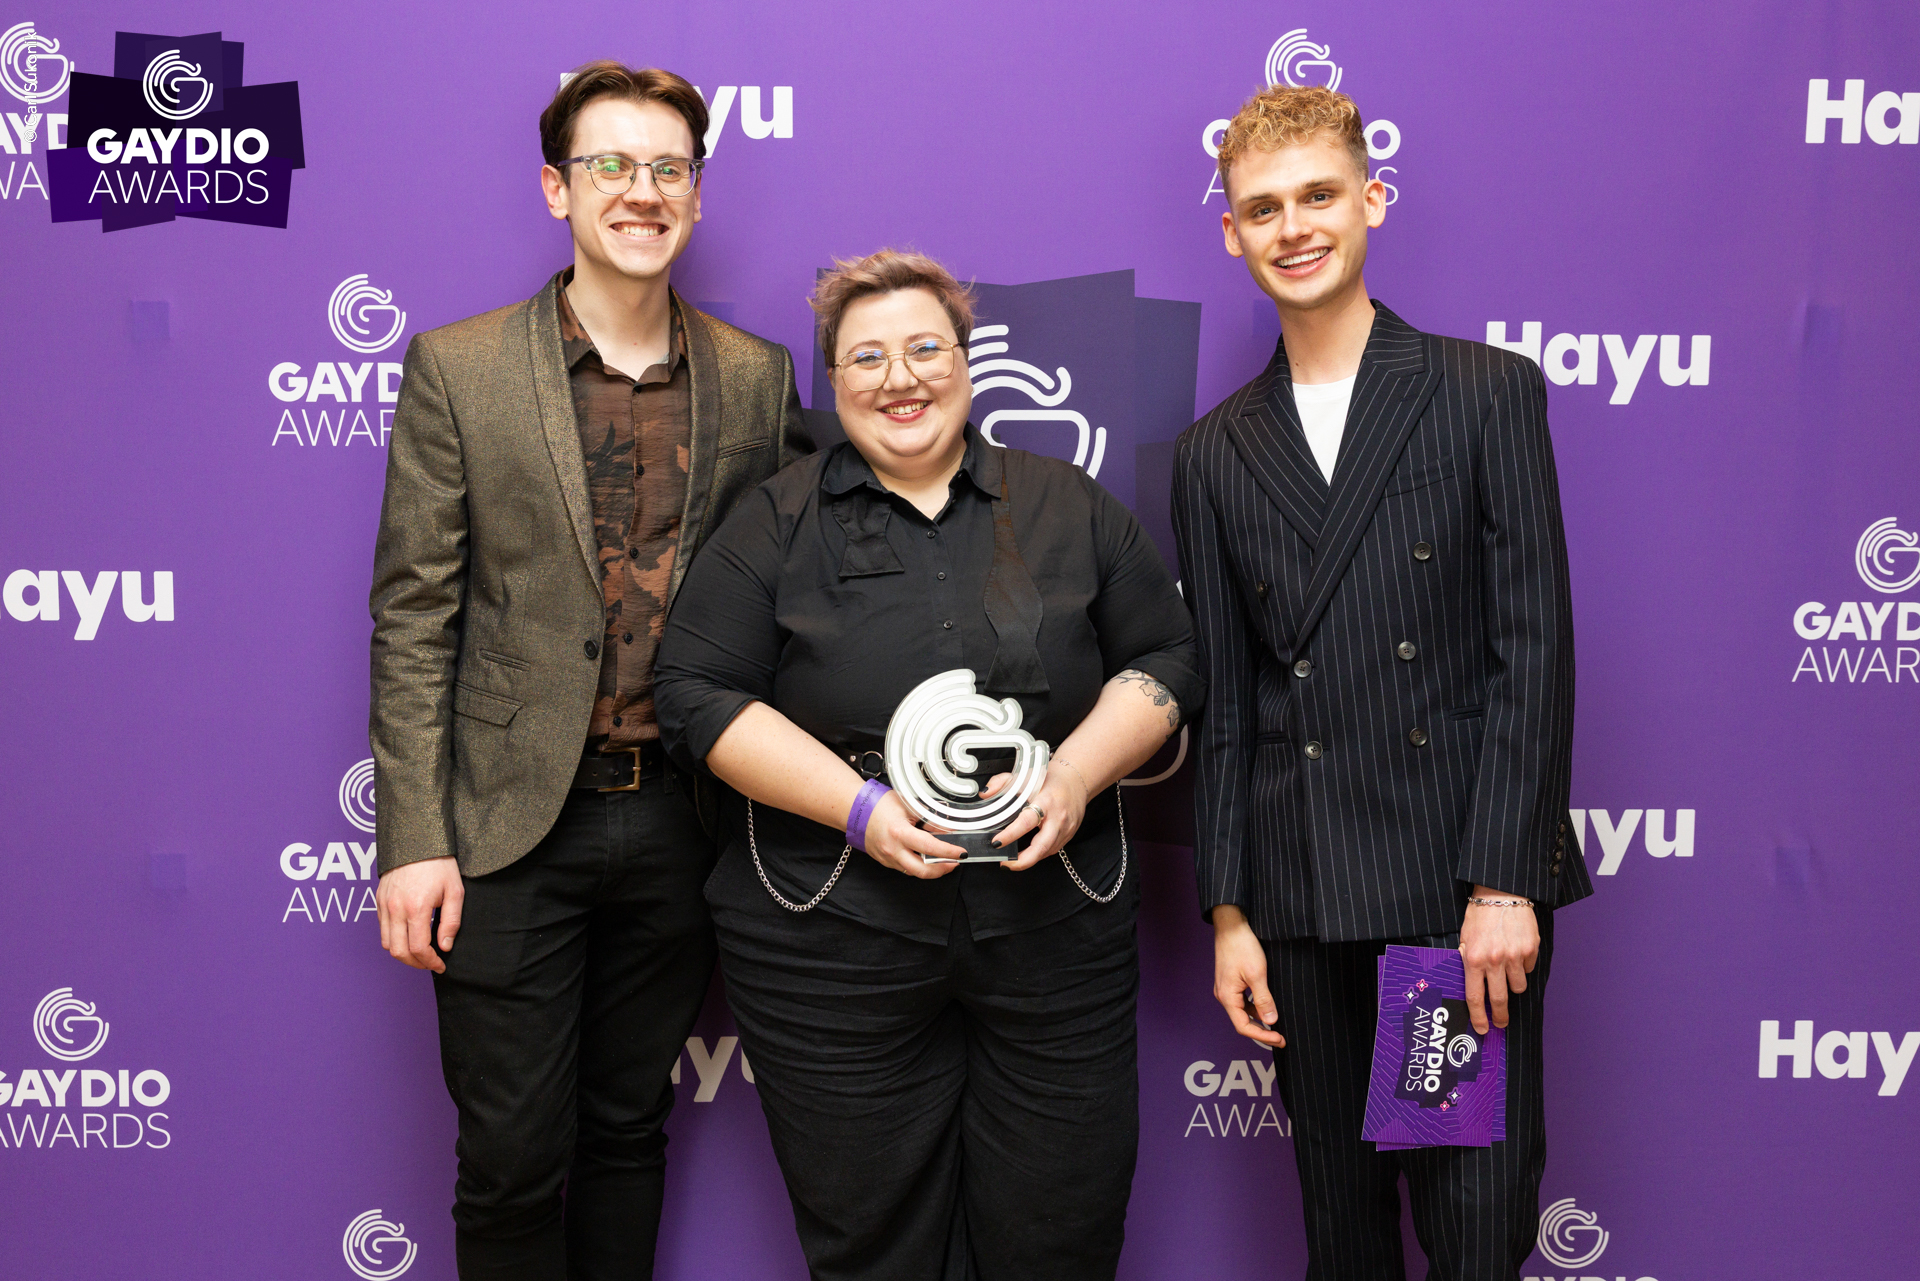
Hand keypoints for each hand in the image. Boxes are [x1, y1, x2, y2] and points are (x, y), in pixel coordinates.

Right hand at [376, 856, 463, 972]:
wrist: (418, 840)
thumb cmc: (439, 864)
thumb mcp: (455, 892)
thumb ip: (451, 922)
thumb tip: (445, 946)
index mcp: (416, 907)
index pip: (418, 948)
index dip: (430, 962)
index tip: (440, 965)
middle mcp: (395, 908)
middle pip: (398, 951)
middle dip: (415, 964)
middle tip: (430, 963)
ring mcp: (384, 904)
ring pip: (386, 943)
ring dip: (402, 954)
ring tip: (420, 953)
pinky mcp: (378, 900)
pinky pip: (382, 929)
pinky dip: (393, 940)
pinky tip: (409, 936)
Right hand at [859, 790, 964, 878]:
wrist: (855, 810)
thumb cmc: (879, 804)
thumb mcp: (908, 806)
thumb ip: (928, 818)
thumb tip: (946, 829)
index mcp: (899, 833)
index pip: (930, 847)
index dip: (949, 851)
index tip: (961, 852)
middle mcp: (893, 850)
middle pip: (922, 871)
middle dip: (943, 869)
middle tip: (955, 862)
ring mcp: (888, 859)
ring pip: (914, 872)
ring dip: (931, 868)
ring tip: (943, 859)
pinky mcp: (885, 862)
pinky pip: (905, 868)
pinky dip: (918, 864)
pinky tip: (925, 856)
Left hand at [981, 759, 1088, 871]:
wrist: (1077, 780)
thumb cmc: (1051, 779)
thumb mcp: (1025, 776)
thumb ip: (1002, 783)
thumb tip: (985, 793)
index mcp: (1046, 800)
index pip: (1027, 821)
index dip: (1011, 834)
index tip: (997, 842)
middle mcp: (1058, 818)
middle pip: (1041, 846)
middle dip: (1023, 861)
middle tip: (1006, 864)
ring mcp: (1066, 829)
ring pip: (1046, 852)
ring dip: (1029, 859)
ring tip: (1012, 861)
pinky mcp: (1069, 835)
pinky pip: (1052, 850)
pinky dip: (1039, 854)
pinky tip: (1028, 853)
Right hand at [1212, 906, 1284, 1048]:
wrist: (1231, 926)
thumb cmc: (1242, 946)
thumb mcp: (1257, 974)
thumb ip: (1263, 999)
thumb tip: (1271, 1020)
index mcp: (1227, 997)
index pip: (1244, 1026)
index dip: (1262, 1036)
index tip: (1279, 1039)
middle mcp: (1223, 995)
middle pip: (1242, 1021)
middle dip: (1262, 1030)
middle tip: (1281, 1036)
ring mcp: (1225, 988)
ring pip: (1242, 1011)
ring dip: (1258, 1018)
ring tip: (1276, 1022)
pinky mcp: (1230, 981)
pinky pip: (1242, 1001)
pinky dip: (1254, 1006)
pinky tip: (1265, 1004)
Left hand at [1459, 885, 1539, 1033]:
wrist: (1502, 892)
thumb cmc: (1479, 914)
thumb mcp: (1464, 938)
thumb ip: (1468, 961)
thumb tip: (1472, 986)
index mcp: (1473, 959)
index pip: (1475, 997)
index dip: (1479, 1017)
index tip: (1482, 1029)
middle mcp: (1494, 960)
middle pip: (1500, 999)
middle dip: (1501, 1016)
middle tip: (1501, 1023)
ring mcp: (1515, 956)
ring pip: (1518, 987)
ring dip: (1513, 985)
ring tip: (1507, 971)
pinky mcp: (1531, 949)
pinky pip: (1529, 968)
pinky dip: (1523, 966)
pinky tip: (1517, 952)